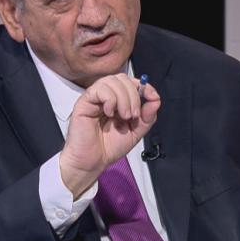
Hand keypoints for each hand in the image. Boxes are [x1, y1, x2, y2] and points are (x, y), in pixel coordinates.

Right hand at [59, 73, 160, 197]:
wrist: (92, 162)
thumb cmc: (109, 147)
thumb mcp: (136, 132)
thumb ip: (148, 117)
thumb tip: (155, 100)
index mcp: (118, 101)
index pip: (131, 82)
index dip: (143, 86)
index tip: (151, 97)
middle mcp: (106, 97)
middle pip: (122, 78)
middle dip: (134, 95)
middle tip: (133, 115)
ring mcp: (95, 98)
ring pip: (112, 80)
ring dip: (123, 98)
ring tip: (123, 116)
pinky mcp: (84, 102)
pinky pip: (99, 88)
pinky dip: (110, 99)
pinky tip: (109, 113)